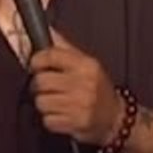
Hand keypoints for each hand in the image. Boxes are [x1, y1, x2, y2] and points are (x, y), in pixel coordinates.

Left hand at [27, 29, 122, 145]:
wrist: (116, 117)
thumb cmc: (98, 88)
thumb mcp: (87, 64)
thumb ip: (64, 47)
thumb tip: (48, 30)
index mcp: (86, 65)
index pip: (51, 56)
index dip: (37, 61)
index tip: (36, 65)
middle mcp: (84, 83)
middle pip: (41, 81)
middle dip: (40, 86)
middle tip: (48, 88)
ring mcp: (80, 104)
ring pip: (41, 102)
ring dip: (45, 104)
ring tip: (56, 102)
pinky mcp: (75, 123)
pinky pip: (47, 120)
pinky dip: (51, 120)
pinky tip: (62, 115)